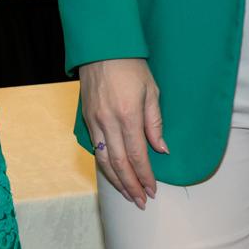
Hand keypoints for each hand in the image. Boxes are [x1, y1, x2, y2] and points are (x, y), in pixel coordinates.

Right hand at [79, 58, 167, 207]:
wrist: (102, 47)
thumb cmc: (131, 65)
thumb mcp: (151, 90)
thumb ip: (155, 122)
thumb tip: (161, 150)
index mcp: (128, 115)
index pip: (137, 155)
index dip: (145, 176)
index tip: (153, 190)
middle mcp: (109, 122)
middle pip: (120, 164)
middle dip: (131, 186)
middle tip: (141, 201)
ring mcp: (95, 122)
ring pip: (105, 160)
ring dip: (117, 181)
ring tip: (129, 195)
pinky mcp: (87, 120)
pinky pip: (96, 149)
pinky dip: (105, 166)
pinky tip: (113, 174)